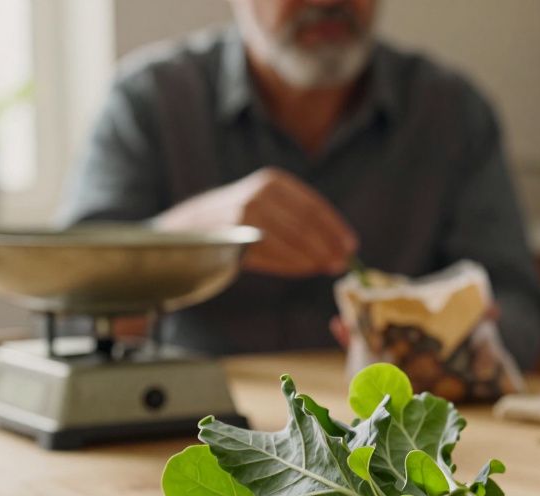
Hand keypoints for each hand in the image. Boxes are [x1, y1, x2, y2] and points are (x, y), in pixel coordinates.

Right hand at [155, 167, 356, 277]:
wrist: (188, 227)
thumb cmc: (239, 221)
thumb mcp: (269, 205)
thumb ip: (299, 219)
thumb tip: (339, 246)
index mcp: (273, 182)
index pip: (314, 207)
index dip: (335, 228)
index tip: (351, 246)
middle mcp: (260, 194)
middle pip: (306, 227)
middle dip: (327, 248)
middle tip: (341, 264)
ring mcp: (246, 216)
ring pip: (292, 242)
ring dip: (312, 259)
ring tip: (324, 268)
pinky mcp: (236, 238)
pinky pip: (274, 255)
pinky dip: (292, 264)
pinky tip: (303, 269)